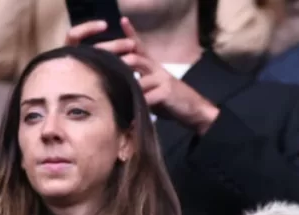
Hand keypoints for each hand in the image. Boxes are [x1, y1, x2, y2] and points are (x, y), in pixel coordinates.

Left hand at [66, 19, 219, 133]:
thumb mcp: (152, 87)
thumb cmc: (169, 99)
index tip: (123, 20)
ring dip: (128, 85)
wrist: (195, 108)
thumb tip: (117, 83)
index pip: (140, 47)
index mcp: (152, 66)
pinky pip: (149, 97)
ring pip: (140, 79)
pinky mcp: (167, 92)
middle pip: (135, 59)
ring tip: (116, 90)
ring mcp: (163, 80)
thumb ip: (138, 82)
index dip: (131, 33)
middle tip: (103, 68)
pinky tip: (132, 109)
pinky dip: (139, 103)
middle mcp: (157, 69)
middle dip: (119, 63)